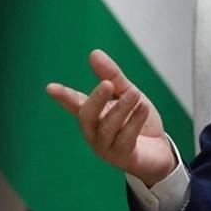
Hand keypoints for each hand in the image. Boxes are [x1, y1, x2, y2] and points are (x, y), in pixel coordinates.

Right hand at [46, 49, 177, 185]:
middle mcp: (95, 133)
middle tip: (107, 83)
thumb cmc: (139, 122)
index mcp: (94, 116)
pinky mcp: (123, 157)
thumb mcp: (128, 94)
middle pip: (87, 117)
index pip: (76, 104)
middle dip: (96, 99)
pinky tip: (144, 108)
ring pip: (108, 128)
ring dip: (121, 109)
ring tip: (135, 93)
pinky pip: (126, 139)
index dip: (63, 97)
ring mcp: (107, 148)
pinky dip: (134, 122)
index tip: (50, 87)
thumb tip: (94, 53)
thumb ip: (112, 76)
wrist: (160, 152)